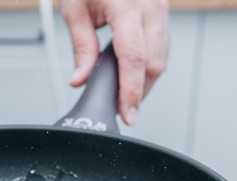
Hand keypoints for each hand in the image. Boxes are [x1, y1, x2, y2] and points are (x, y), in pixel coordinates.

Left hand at [60, 0, 168, 125]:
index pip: (134, 58)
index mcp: (127, 4)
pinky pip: (162, 43)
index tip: (128, 113)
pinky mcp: (162, 8)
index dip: (131, 91)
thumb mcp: (74, 9)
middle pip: (154, 62)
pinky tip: (134, 72)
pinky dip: (149, 62)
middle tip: (122, 110)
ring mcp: (161, 5)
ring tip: (125, 95)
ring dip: (145, 79)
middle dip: (139, 91)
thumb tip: (81, 79)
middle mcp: (150, 4)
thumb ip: (81, 47)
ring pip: (162, 55)